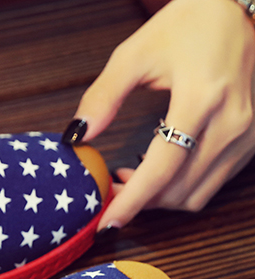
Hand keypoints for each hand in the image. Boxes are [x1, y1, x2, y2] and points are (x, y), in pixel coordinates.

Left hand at [66, 0, 254, 229]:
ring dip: (158, 198)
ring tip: (130, 177)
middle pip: (177, 190)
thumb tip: (76, 136)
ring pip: (195, 195)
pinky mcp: (252, 141)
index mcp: (202, 98)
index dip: (131, 201)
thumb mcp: (136, 52)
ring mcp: (247, 134)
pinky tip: (158, 170)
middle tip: (109, 187)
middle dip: (139, 200)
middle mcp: (232, 122)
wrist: (244, 6)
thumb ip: (103, 96)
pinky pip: (211, 184)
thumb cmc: (190, 22)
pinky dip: (180, 188)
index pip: (161, 169)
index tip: (105, 223)